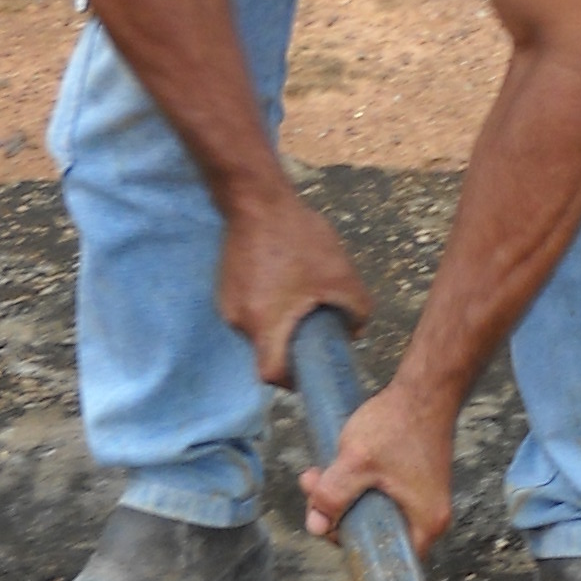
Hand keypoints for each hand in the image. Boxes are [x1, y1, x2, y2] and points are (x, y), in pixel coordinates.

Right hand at [217, 189, 371, 382]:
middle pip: (266, 350)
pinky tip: (284, 281)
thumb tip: (354, 331)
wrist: (256, 199)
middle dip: (291, 346)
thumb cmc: (298, 239)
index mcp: (263, 324)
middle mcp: (239, 320)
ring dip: (279, 323)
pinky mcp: (225, 285)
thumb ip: (356, 311)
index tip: (309, 372)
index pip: (271, 374)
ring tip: (299, 298)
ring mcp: (227, 303)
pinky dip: (267, 306)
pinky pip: (250, 309)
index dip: (292, 381)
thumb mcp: (340, 275)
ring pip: (258, 329)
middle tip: (314, 329)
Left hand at [301, 370, 457, 551]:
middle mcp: (428, 518)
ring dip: (340, 495)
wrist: (425, 389)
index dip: (349, 543)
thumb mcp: (357, 462)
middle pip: (372, 533)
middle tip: (313, 487)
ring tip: (317, 471)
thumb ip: (333, 496)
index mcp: (425, 525)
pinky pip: (377, 495)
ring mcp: (421, 499)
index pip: (383, 557)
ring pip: (370, 511)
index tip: (327, 519)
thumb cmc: (399, 425)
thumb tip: (315, 526)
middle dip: (336, 512)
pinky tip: (336, 465)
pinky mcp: (412, 483)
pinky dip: (355, 484)